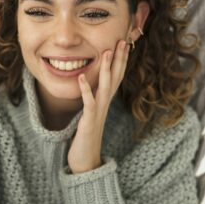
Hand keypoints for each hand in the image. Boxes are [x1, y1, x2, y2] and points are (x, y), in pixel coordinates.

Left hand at [67, 40, 129, 173]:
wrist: (85, 162)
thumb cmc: (86, 139)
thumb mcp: (91, 116)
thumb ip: (92, 102)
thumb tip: (91, 89)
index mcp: (105, 103)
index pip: (116, 78)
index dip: (120, 61)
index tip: (123, 44)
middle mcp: (104, 106)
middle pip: (115, 79)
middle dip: (118, 60)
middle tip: (123, 40)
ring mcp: (98, 114)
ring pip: (105, 87)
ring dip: (106, 69)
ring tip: (106, 51)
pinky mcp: (88, 122)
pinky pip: (88, 103)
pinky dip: (85, 90)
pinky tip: (81, 77)